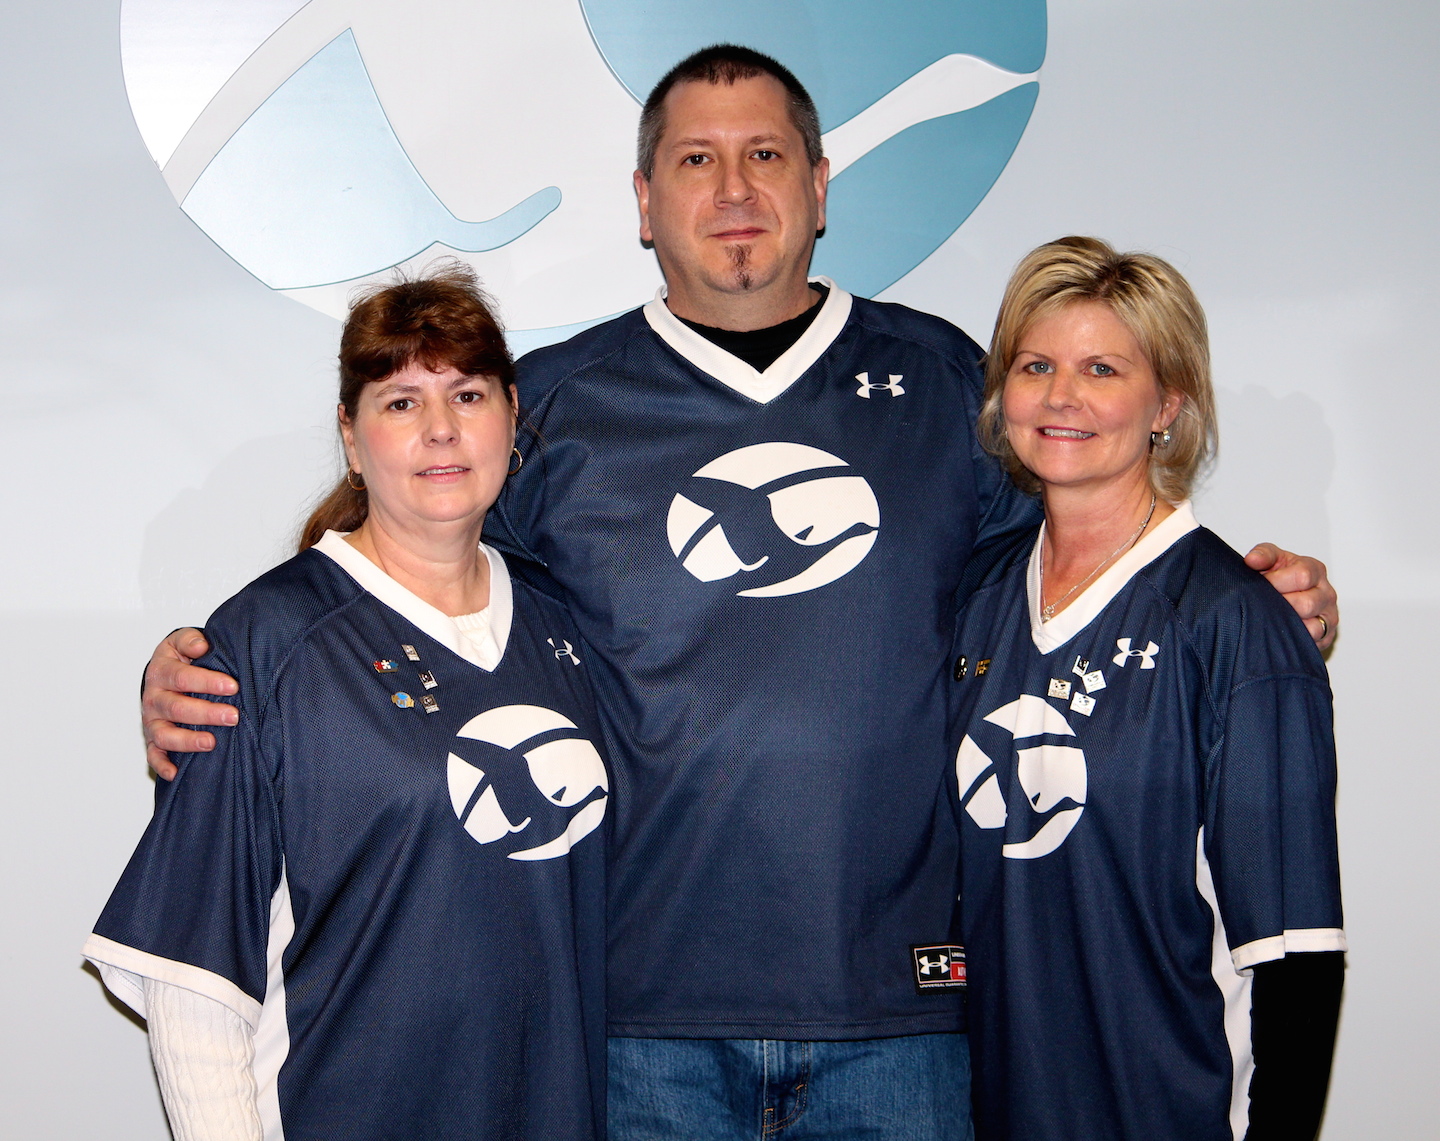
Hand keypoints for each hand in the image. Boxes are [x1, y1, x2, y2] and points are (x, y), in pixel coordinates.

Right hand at [143, 628, 238, 780]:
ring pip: (164, 734)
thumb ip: (191, 641)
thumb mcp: (183, 642)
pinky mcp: (152, 738)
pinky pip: (153, 755)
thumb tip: (201, 646)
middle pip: (177, 707)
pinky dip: (162, 765)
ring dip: (187, 741)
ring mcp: (152, 720)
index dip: (207, 682)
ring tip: (211, 742)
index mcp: (162, 671)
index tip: (233, 686)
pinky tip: (176, 772)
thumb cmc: (181, 659)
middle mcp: (154, 697)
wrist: (164, 672)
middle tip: (233, 716)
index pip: (182, 677)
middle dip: (206, 713)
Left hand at [1244, 544, 1337, 650]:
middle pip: (1307, 603)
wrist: (1286, 595)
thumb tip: (1252, 560)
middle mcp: (1326, 593)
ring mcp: (1329, 616)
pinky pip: (1312, 642)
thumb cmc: (1280, 576)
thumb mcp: (1271, 559)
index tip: (1262, 583)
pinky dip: (1294, 638)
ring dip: (1286, 623)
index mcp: (1315, 570)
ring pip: (1312, 627)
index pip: (1302, 576)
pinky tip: (1280, 630)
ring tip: (1270, 617)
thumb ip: (1263, 554)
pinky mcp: (1326, 636)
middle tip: (1263, 604)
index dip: (1277, 581)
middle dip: (1279, 605)